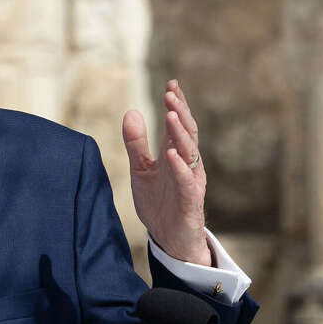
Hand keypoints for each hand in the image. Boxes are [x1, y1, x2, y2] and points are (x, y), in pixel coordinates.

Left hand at [122, 79, 210, 265]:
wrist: (168, 239)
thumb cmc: (158, 203)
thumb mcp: (140, 170)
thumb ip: (136, 144)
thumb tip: (131, 112)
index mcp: (176, 155)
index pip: (179, 124)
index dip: (177, 104)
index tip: (171, 84)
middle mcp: (187, 165)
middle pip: (187, 134)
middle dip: (180, 112)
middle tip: (171, 93)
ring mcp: (190, 182)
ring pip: (190, 153)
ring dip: (181, 134)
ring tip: (171, 114)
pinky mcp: (190, 202)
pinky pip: (187, 183)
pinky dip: (181, 168)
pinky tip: (172, 154)